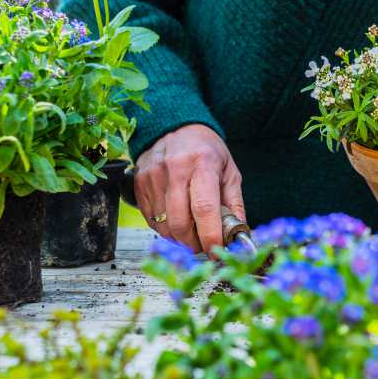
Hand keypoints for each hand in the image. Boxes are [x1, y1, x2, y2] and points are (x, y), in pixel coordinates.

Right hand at [134, 124, 244, 255]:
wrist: (177, 128)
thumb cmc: (207, 151)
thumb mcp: (229, 171)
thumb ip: (235, 204)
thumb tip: (238, 236)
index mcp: (202, 164)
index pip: (204, 208)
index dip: (210, 236)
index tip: (216, 250)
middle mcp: (175, 169)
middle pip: (179, 222)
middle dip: (193, 243)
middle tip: (204, 245)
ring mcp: (153, 176)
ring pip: (163, 225)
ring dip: (179, 239)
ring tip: (192, 233)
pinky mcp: (139, 183)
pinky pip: (151, 219)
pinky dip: (165, 229)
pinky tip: (176, 221)